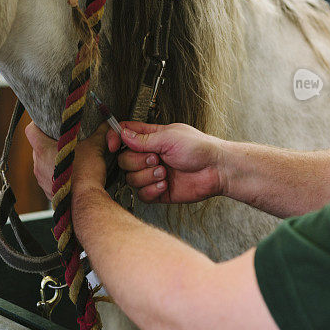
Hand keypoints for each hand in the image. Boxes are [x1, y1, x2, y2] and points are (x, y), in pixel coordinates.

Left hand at [25, 122, 109, 200]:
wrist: (86, 201)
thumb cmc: (86, 173)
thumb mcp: (94, 146)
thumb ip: (99, 132)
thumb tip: (105, 124)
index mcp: (43, 150)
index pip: (30, 130)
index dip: (37, 124)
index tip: (46, 122)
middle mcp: (38, 165)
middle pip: (38, 147)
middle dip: (50, 142)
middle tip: (64, 139)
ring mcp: (42, 180)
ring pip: (43, 164)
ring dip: (54, 160)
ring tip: (70, 157)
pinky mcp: (49, 192)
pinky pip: (50, 179)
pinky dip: (58, 175)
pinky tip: (72, 175)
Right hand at [108, 122, 225, 203]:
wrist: (217, 170)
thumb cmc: (200, 148)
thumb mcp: (169, 137)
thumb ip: (143, 138)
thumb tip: (123, 134)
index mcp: (151, 138)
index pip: (124, 134)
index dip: (114, 138)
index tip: (112, 145)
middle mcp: (149, 155)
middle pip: (123, 160)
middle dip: (137, 161)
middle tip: (156, 159)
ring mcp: (153, 174)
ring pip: (131, 179)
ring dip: (147, 176)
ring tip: (164, 172)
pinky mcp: (158, 191)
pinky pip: (142, 195)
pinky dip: (152, 190)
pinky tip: (165, 184)